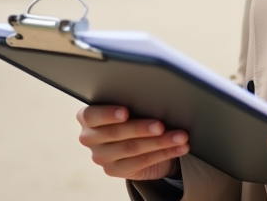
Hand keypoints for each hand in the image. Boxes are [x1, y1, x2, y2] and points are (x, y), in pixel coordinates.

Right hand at [75, 105, 189, 181]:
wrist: (134, 138)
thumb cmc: (132, 112)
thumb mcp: (128, 104)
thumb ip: (132, 100)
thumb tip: (155, 95)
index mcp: (86, 117)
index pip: (91, 115)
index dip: (108, 114)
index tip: (126, 111)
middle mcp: (89, 138)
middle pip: (116, 133)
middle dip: (142, 128)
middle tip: (161, 125)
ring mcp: (101, 157)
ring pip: (132, 148)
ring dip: (160, 142)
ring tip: (180, 136)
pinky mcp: (114, 170)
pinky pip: (142, 162)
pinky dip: (165, 153)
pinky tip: (179, 147)